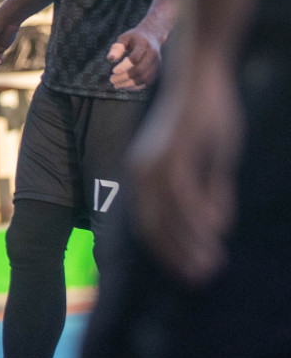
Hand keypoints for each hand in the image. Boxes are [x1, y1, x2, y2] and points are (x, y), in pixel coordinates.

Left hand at [108, 25, 163, 89]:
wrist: (152, 36)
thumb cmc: (134, 37)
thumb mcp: (124, 38)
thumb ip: (117, 48)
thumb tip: (110, 59)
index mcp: (144, 44)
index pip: (135, 58)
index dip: (123, 67)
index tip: (113, 71)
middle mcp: (153, 55)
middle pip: (140, 70)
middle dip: (124, 77)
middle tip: (112, 80)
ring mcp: (157, 64)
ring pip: (144, 78)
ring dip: (129, 84)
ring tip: (116, 85)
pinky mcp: (157, 70)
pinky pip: (148, 82)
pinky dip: (136, 86)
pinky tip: (125, 86)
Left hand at [128, 53, 242, 284]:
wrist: (201, 77)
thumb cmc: (205, 118)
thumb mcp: (209, 162)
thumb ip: (209, 191)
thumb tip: (215, 225)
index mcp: (144, 173)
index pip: (148, 224)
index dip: (168, 251)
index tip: (187, 273)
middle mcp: (141, 170)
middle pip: (152, 227)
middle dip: (176, 256)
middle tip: (199, 280)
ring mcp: (155, 162)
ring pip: (168, 216)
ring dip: (190, 244)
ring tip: (211, 266)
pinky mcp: (174, 154)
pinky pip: (183, 196)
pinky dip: (197, 219)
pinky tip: (216, 234)